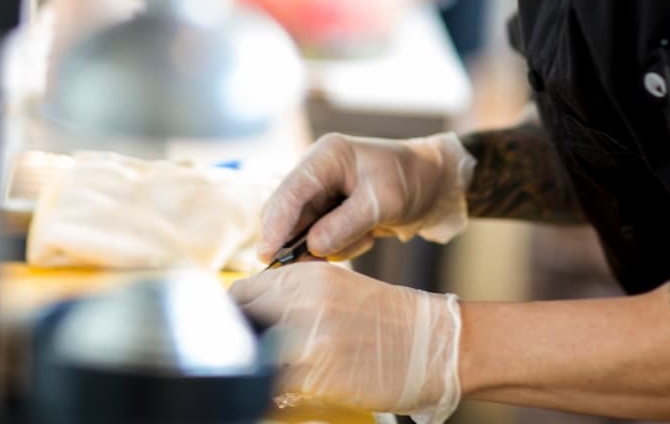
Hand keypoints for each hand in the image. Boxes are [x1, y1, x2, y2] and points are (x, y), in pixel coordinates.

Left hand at [230, 262, 461, 421]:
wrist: (432, 343)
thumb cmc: (385, 317)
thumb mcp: (336, 287)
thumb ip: (292, 293)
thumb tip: (252, 309)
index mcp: (304, 277)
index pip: (241, 292)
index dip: (237, 313)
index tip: (240, 327)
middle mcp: (302, 302)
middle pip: (240, 323)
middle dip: (243, 340)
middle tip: (253, 353)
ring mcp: (308, 340)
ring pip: (252, 357)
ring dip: (255, 367)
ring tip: (269, 373)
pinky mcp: (318, 375)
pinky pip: (274, 387)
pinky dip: (272, 393)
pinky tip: (285, 392)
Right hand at [258, 132, 474, 261]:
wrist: (437, 186)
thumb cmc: (412, 181)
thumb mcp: (383, 201)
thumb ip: (345, 224)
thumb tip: (312, 247)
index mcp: (325, 157)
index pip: (290, 191)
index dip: (275, 223)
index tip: (266, 254)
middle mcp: (317, 173)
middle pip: (288, 213)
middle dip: (300, 240)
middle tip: (316, 262)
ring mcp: (322, 194)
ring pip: (304, 231)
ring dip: (331, 244)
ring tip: (367, 235)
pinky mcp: (331, 213)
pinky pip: (322, 239)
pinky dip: (343, 245)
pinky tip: (369, 235)